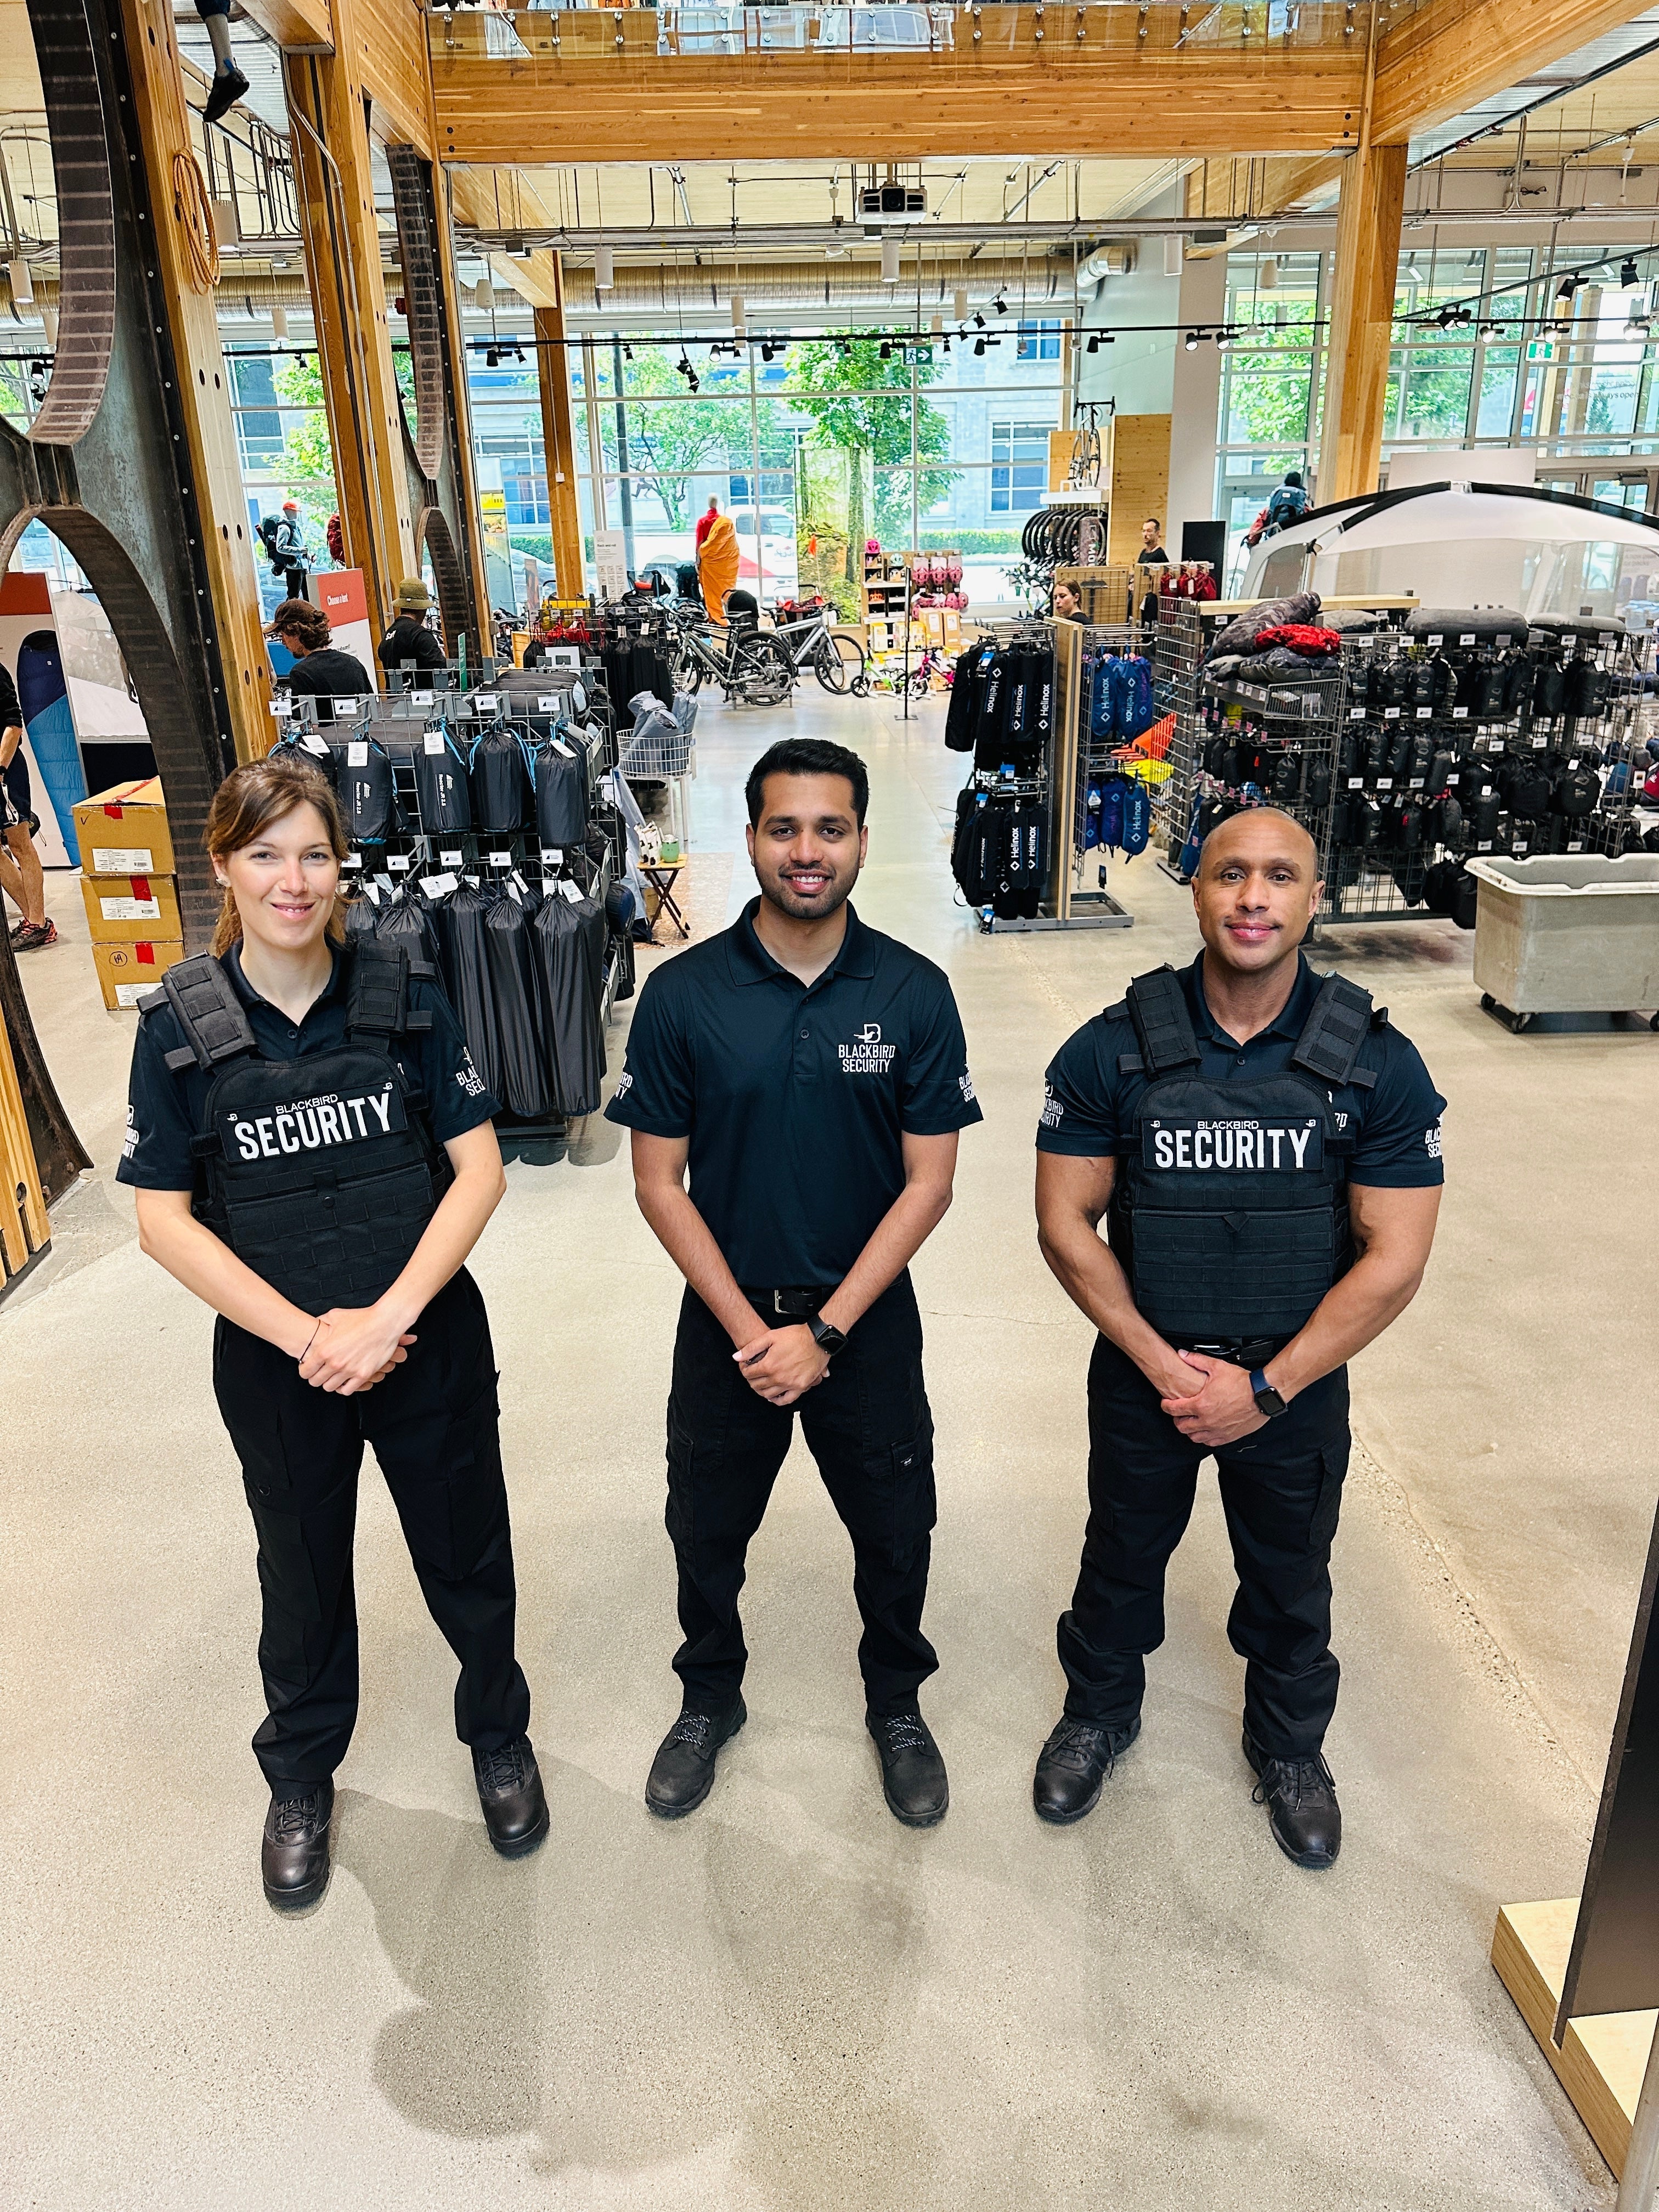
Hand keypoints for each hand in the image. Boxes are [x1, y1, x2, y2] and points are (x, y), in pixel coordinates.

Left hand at [299, 1305, 417, 1395]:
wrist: (385, 1322)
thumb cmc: (361, 1318)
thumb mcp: (335, 1315)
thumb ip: (321, 1321)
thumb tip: (314, 1323)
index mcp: (325, 1350)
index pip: (305, 1371)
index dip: (305, 1371)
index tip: (308, 1369)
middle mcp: (335, 1363)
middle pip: (316, 1382)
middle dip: (316, 1378)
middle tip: (321, 1373)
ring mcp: (349, 1370)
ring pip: (330, 1388)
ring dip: (330, 1383)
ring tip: (334, 1377)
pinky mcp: (363, 1375)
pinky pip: (347, 1390)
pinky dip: (344, 1387)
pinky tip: (346, 1380)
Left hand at [733, 1323, 830, 1406]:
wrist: (817, 1339)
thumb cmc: (796, 1336)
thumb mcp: (770, 1336)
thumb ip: (751, 1348)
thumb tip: (736, 1357)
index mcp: (768, 1365)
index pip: (748, 1374)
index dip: (744, 1370)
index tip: (745, 1367)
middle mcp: (777, 1377)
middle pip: (756, 1385)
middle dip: (751, 1380)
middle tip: (752, 1374)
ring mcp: (789, 1384)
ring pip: (768, 1394)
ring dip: (761, 1390)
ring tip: (761, 1383)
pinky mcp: (800, 1386)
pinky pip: (787, 1400)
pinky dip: (778, 1400)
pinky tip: (774, 1396)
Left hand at [1159, 1353, 1267, 1448]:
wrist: (1263, 1395)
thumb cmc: (1243, 1383)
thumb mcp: (1217, 1367)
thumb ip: (1197, 1361)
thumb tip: (1182, 1355)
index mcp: (1201, 1405)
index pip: (1174, 1409)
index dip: (1166, 1406)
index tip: (1165, 1403)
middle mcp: (1207, 1421)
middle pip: (1182, 1426)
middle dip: (1176, 1419)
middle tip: (1178, 1413)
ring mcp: (1218, 1431)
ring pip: (1194, 1437)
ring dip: (1189, 1430)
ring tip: (1190, 1422)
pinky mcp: (1228, 1436)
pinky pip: (1210, 1443)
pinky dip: (1204, 1437)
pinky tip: (1205, 1430)